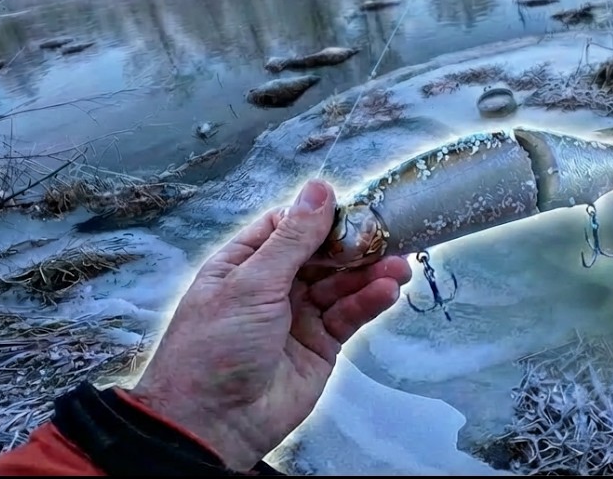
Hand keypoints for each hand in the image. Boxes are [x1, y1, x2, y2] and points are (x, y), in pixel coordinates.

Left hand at [129, 179, 411, 470]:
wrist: (213, 423)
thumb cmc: (213, 348)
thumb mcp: (252, 283)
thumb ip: (293, 239)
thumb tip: (318, 189)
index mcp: (244, 263)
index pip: (289, 226)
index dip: (322, 217)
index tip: (356, 209)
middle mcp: (272, 286)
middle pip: (322, 254)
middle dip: (354, 246)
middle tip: (388, 237)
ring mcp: (297, 315)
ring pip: (341, 284)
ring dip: (369, 274)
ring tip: (398, 266)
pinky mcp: (320, 344)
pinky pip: (349, 314)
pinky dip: (369, 301)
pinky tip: (387, 291)